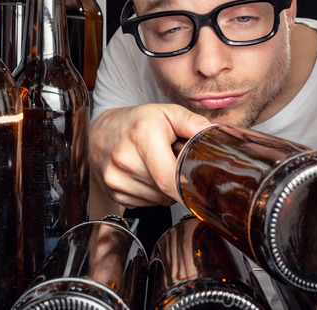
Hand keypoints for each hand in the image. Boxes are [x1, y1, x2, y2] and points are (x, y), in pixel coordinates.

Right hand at [88, 104, 211, 211]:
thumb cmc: (137, 122)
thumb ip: (194, 123)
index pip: (170, 179)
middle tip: (173, 161)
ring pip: (160, 199)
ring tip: (157, 165)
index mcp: (143, 136)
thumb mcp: (167, 113)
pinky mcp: (114, 193)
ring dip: (166, 187)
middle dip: (178, 180)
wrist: (99, 133)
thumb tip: (218, 135)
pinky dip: (153, 193)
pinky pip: (147, 203)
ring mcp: (116, 179)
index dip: (189, 188)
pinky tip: (146, 174)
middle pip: (168, 190)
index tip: (200, 188)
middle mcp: (125, 160)